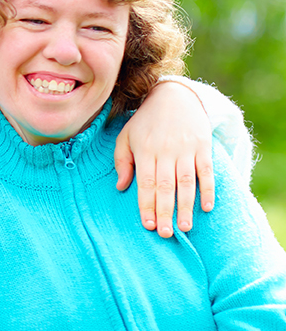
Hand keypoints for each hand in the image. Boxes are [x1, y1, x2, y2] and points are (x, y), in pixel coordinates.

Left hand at [114, 80, 212, 237]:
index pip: (145, 184)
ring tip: (185, 227)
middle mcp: (165, 151)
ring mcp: (186, 149)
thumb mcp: (126, 136)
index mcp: (145, 151)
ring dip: (186, 206)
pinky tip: (207, 207)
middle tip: (166, 234)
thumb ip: (122, 162)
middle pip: (165, 186)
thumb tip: (121, 188)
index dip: (147, 205)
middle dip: (165, 211)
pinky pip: (207, 171)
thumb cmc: (145, 121)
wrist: (175, 96)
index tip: (148, 225)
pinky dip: (208, 189)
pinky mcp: (203, 147)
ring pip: (186, 182)